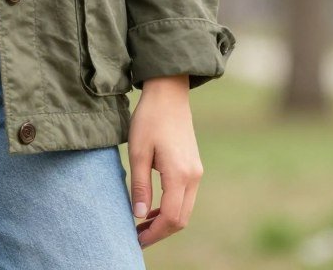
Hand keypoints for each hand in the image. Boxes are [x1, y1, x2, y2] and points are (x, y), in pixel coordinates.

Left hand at [127, 74, 202, 248]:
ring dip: (165, 221)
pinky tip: (152, 208)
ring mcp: (196, 172)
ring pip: (184, 209)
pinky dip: (170, 207)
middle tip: (136, 236)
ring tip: (141, 225)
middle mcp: (193, 177)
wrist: (169, 94)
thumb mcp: (138, 152)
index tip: (136, 239)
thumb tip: (139, 216)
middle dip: (160, 232)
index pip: (172, 217)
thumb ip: (140, 186)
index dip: (154, 233)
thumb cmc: (149, 119)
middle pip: (181, 219)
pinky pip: (184, 196)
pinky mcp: (194, 166)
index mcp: (180, 174)